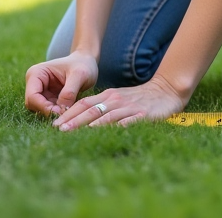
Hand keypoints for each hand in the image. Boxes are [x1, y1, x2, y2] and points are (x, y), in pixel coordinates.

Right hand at [24, 52, 98, 116]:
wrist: (86, 62)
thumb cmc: (83, 64)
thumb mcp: (79, 75)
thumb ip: (69, 92)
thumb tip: (61, 110)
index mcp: (36, 73)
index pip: (32, 96)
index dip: (44, 107)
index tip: (61, 113)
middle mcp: (34, 83)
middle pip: (34, 105)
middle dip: (49, 111)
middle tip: (66, 114)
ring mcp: (40, 91)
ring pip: (40, 110)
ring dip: (53, 113)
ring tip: (69, 111)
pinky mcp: (47, 98)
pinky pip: (48, 110)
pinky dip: (57, 112)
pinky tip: (69, 110)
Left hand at [52, 75, 186, 129]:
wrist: (166, 89)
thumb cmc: (140, 97)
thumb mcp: (118, 98)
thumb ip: (102, 106)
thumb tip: (81, 119)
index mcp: (108, 96)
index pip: (84, 104)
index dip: (69, 113)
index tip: (55, 124)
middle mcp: (116, 100)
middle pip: (91, 110)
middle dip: (74, 120)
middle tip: (59, 130)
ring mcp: (129, 107)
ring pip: (106, 115)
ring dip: (90, 124)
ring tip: (77, 132)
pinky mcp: (142, 114)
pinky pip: (128, 121)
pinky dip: (117, 126)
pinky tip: (107, 132)